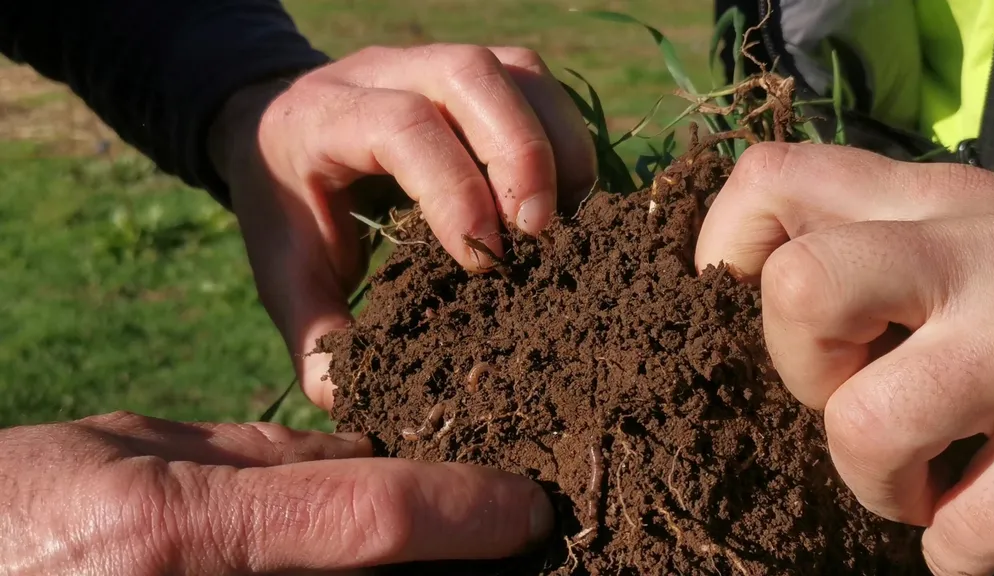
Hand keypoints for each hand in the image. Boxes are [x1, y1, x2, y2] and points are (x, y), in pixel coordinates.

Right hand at [0, 412, 552, 573]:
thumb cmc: (19, 506)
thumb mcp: (134, 454)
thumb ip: (257, 460)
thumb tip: (362, 456)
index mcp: (186, 528)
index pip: (373, 518)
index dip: (468, 511)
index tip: (529, 507)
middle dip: (465, 564)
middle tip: (521, 543)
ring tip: (474, 554)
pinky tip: (400, 569)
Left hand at [208, 44, 595, 409]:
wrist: (277, 130)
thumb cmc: (286, 205)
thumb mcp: (284, 272)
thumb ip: (315, 334)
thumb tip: (351, 401)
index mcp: (324, 118)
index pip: (402, 127)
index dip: (453, 189)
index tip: (480, 262)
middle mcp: (384, 71)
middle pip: (471, 76)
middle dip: (520, 157)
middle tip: (537, 238)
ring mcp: (433, 60)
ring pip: (516, 71)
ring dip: (556, 145)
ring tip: (561, 224)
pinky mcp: (476, 70)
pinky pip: (536, 83)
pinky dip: (564, 138)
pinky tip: (563, 199)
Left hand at [695, 142, 993, 575]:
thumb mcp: (959, 230)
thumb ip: (867, 238)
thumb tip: (737, 284)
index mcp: (930, 198)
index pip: (772, 182)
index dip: (722, 251)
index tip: (743, 308)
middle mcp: (980, 250)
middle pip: (800, 288)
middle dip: (799, 369)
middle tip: (844, 395)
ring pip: (866, 422)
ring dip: (875, 480)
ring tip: (913, 486)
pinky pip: (972, 525)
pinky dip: (957, 549)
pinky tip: (970, 532)